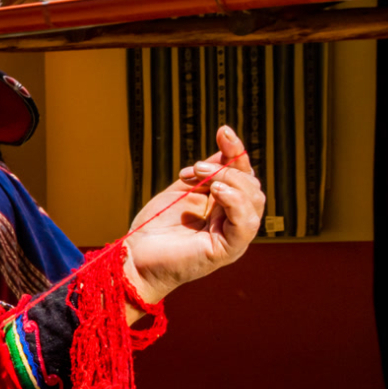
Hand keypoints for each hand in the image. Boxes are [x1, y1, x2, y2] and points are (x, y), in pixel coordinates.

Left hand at [121, 125, 263, 303]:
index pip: (243, 176)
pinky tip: (217, 191)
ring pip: (254, 201)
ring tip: (201, 177)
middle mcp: (233, 222)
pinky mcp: (228, 250)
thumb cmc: (153, 228)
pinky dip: (236, 202)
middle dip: (226, 168)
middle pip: (251, 186)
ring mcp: (233, 237)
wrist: (133, 256)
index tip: (223, 131)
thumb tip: (227, 149)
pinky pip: (246, 224)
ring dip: (229, 180)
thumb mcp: (183, 191)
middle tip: (195, 168)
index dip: (236, 153)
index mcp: (224, 208)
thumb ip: (207, 173)